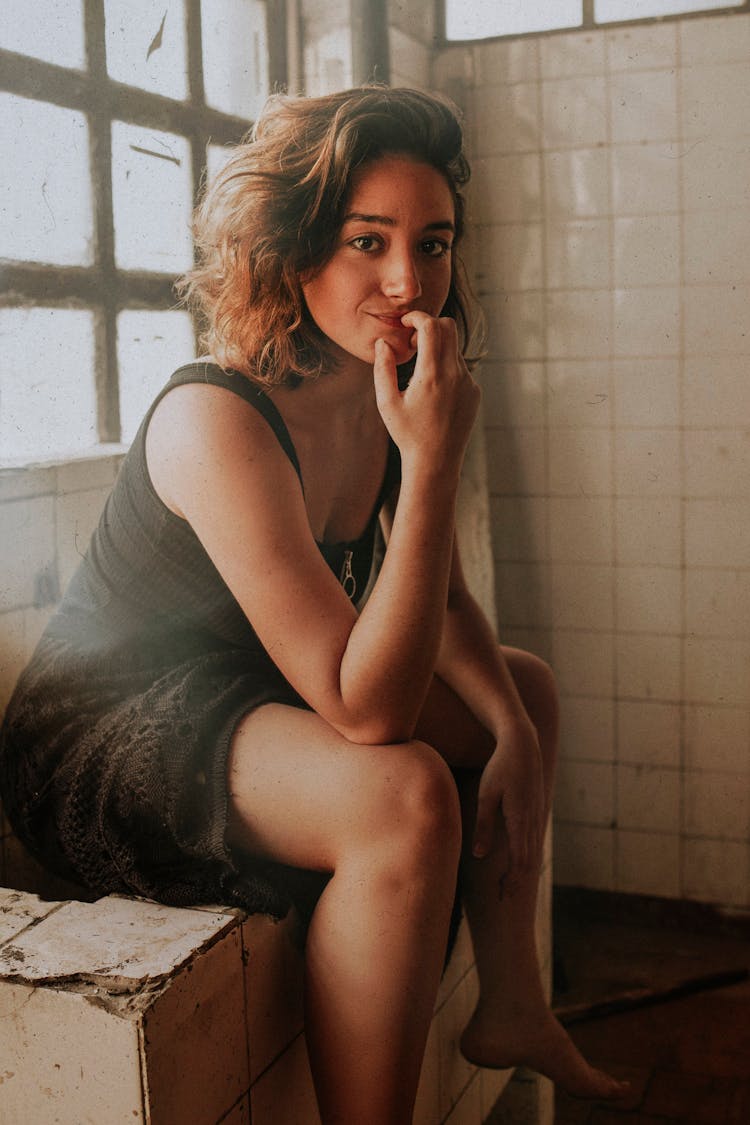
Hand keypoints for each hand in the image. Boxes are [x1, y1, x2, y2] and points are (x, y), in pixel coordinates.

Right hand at [373, 311, 479, 472]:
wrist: (436, 462)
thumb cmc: (407, 434)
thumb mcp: (387, 402)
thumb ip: (383, 368)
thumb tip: (383, 343)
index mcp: (432, 374)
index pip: (431, 326)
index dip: (417, 317)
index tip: (406, 322)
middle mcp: (455, 374)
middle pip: (449, 327)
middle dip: (430, 325)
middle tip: (413, 342)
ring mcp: (468, 383)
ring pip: (455, 348)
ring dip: (438, 348)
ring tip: (420, 370)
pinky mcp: (474, 392)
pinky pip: (460, 367)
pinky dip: (446, 366)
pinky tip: (433, 390)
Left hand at [472, 715, 545, 889]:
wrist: (523, 745)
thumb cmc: (500, 768)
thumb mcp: (486, 795)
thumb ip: (484, 825)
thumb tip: (480, 855)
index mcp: (520, 821)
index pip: (519, 860)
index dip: (512, 880)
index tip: (502, 896)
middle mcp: (532, 821)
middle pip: (528, 860)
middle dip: (517, 881)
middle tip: (504, 898)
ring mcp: (537, 814)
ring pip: (533, 850)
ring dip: (523, 869)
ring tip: (511, 884)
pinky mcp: (536, 808)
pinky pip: (534, 838)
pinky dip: (528, 854)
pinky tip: (521, 858)